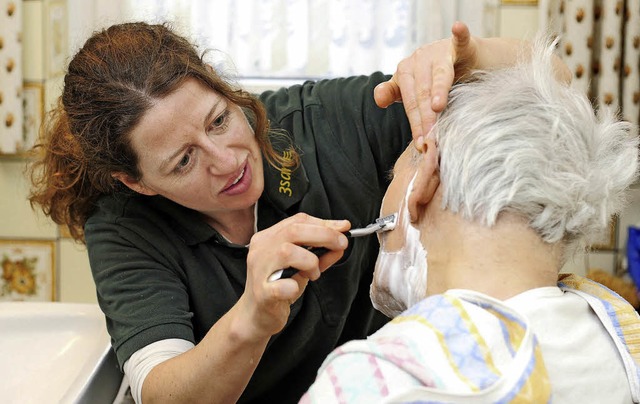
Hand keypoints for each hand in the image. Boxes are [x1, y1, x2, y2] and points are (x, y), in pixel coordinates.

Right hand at [239, 213, 349, 337]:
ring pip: (287, 252)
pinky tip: (294, 289)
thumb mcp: (302, 267)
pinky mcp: (262, 293)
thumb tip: (341, 244)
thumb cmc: (279, 287)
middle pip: (294, 231)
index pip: (297, 221)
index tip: (343, 228)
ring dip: (310, 262)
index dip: (324, 223)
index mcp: (268, 238)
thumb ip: (320, 254)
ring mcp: (259, 271)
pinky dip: (293, 286)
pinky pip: (281, 285)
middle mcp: (261, 250)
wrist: (256, 316)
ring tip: (313, 274)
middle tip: (341, 244)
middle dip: (324, 235)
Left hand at [374, 21, 476, 148]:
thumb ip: (396, 94)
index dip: (415, 124)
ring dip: (438, 90)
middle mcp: (419, 59)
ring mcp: (439, 51)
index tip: (421, 144)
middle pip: (422, 92)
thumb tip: (378, 100)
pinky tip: (457, 28)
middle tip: (430, 139)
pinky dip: (460, 35)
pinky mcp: (461, 45)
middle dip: (426, 117)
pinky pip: (460, 40)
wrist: (466, 61)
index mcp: (406, 71)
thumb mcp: (414, 88)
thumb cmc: (436, 79)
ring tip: (437, 108)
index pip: (409, 102)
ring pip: (439, 75)